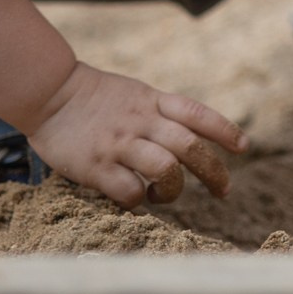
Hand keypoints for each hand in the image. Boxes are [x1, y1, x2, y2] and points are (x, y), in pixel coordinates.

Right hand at [24, 62, 248, 207]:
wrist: (49, 92)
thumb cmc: (95, 97)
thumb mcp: (136, 93)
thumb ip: (162, 112)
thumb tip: (192, 135)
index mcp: (153, 101)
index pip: (198, 114)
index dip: (224, 131)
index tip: (243, 147)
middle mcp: (142, 121)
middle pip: (190, 147)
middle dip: (213, 171)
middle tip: (223, 190)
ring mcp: (119, 143)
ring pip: (165, 169)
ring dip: (174, 189)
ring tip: (166, 194)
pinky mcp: (96, 166)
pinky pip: (129, 191)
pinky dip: (139, 200)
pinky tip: (135, 199)